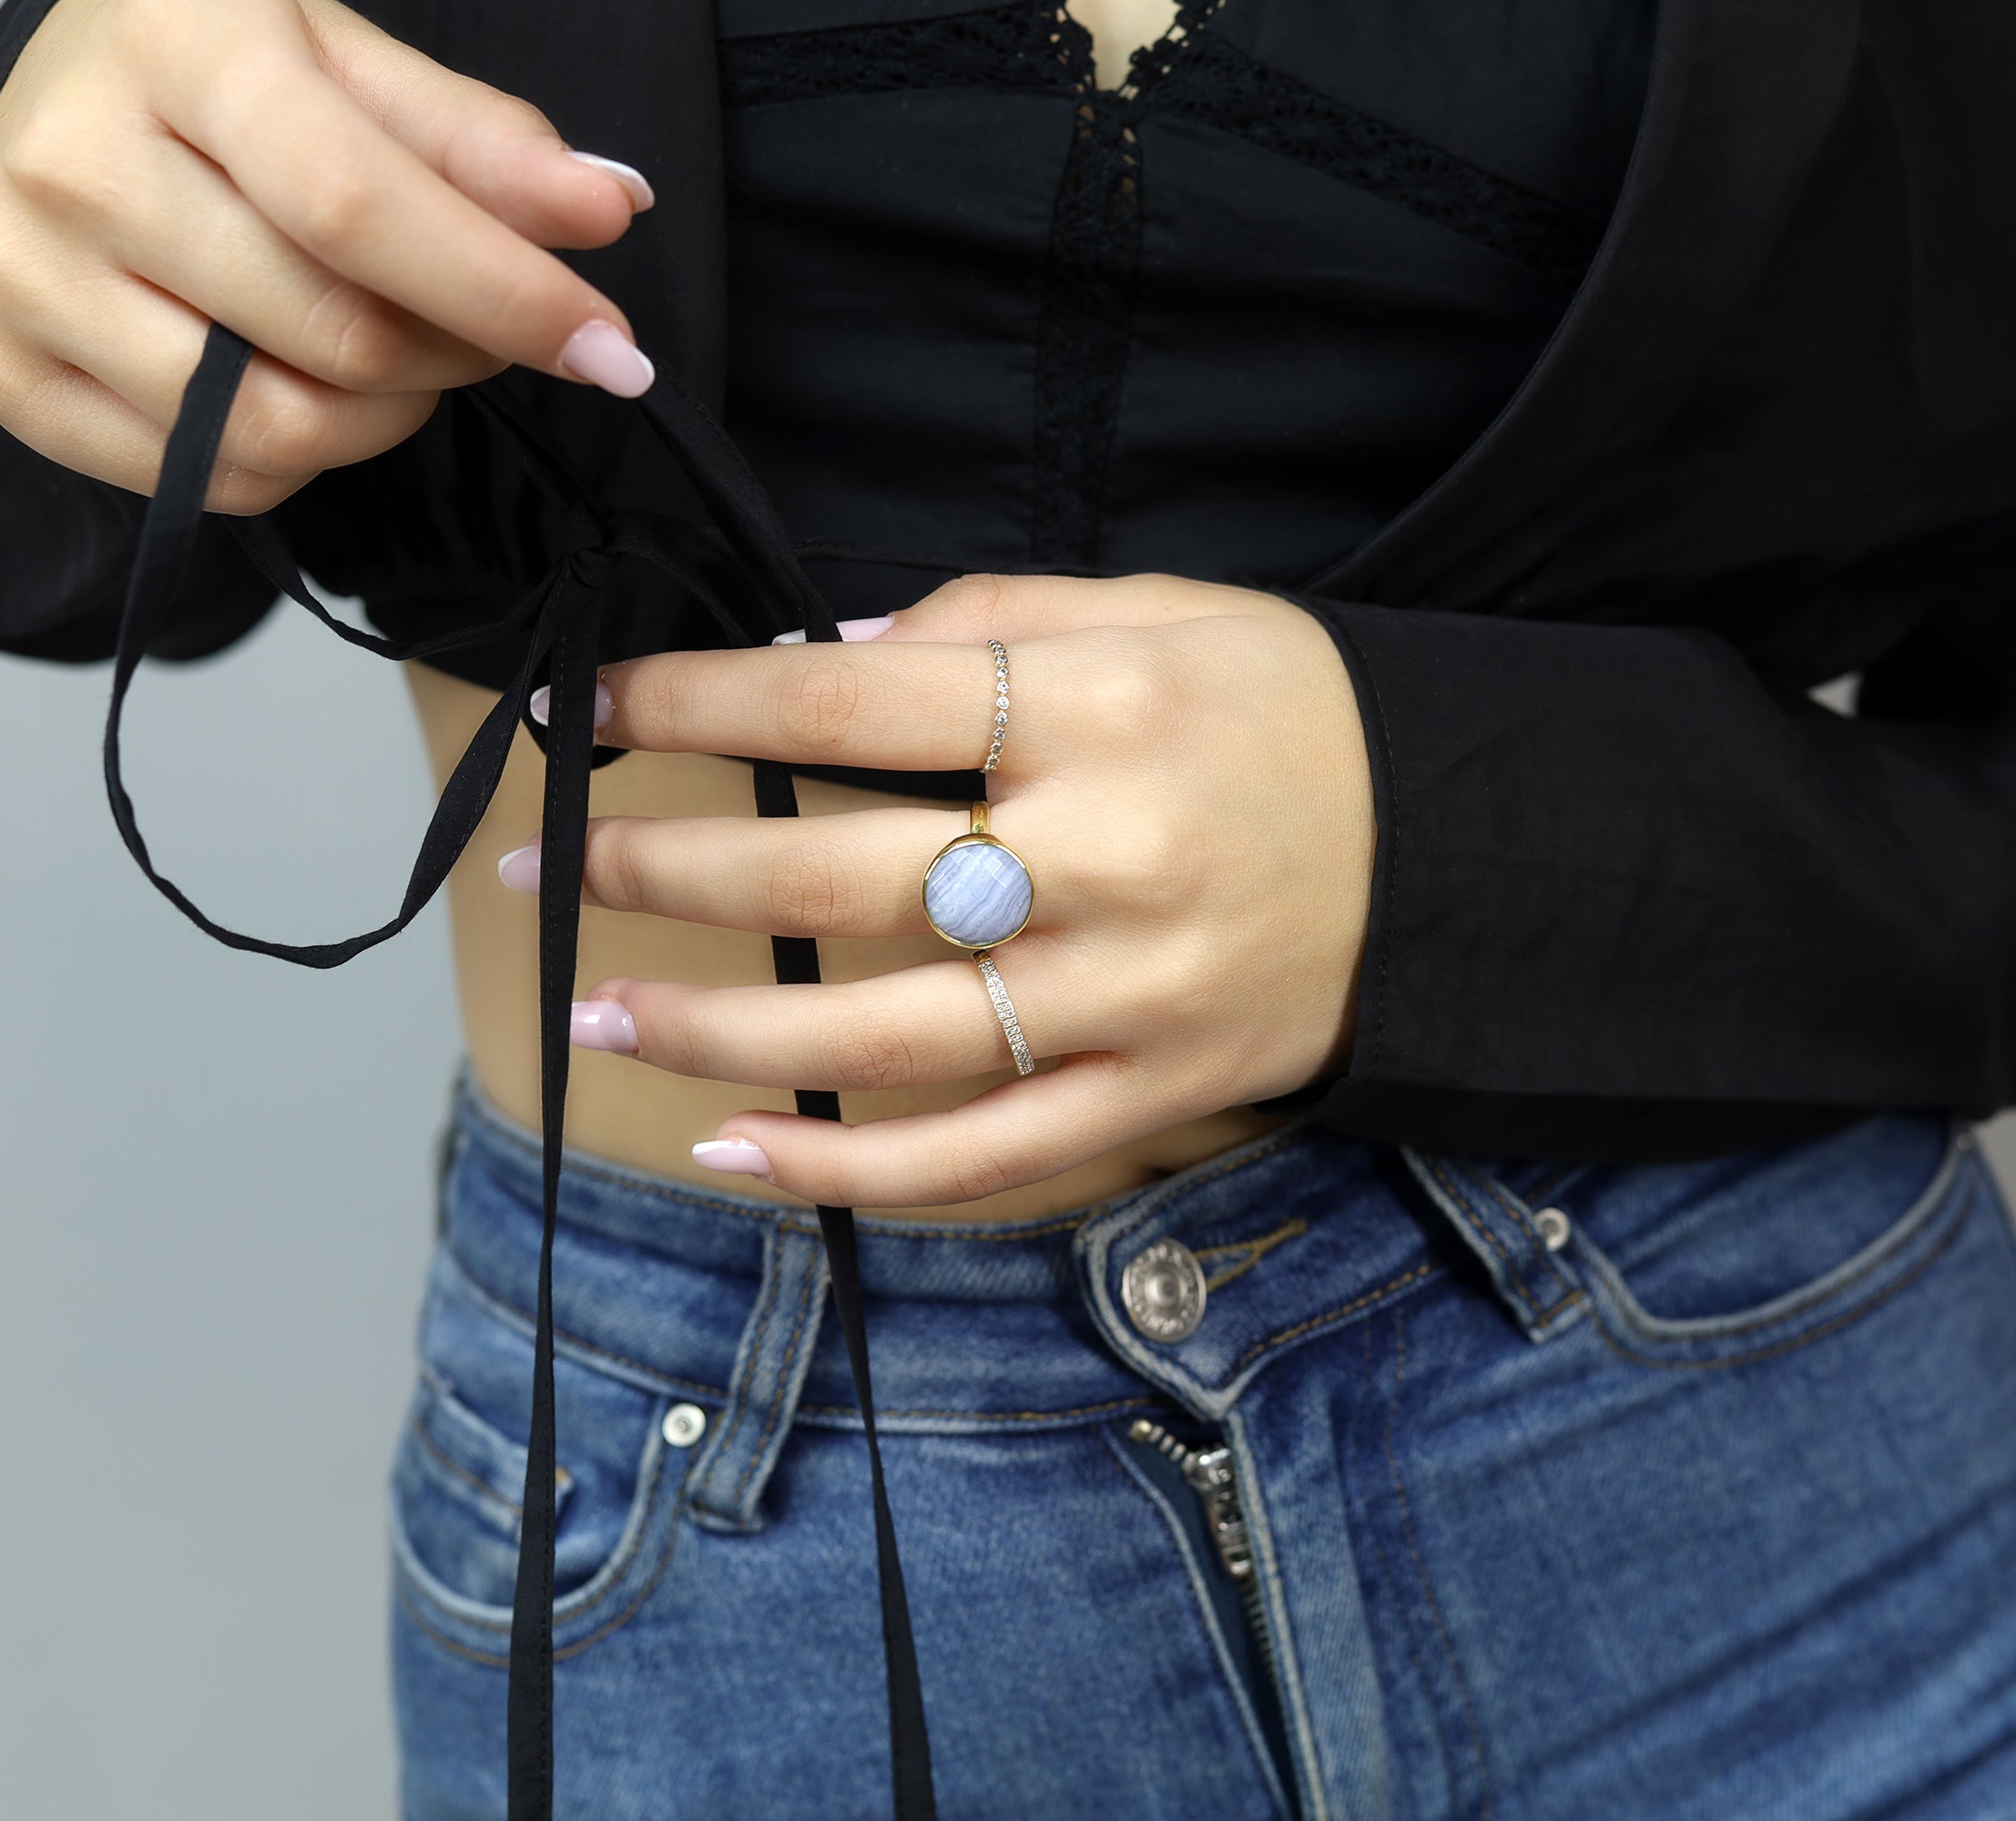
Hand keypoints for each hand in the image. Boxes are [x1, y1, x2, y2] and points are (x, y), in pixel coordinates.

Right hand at [0, 0, 655, 513]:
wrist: (65, 97)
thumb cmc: (224, 73)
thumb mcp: (356, 63)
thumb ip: (483, 142)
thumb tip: (610, 209)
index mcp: (173, 43)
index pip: (355, 205)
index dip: (501, 292)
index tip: (609, 347)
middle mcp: (71, 160)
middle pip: (331, 335)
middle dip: (457, 357)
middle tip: (488, 330)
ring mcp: (19, 276)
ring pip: (273, 430)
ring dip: (383, 419)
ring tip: (393, 353)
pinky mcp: (3, 374)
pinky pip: (203, 481)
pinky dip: (291, 461)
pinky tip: (295, 381)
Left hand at [507, 575, 1375, 1208]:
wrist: (1466, 851)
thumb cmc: (1296, 715)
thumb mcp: (1169, 611)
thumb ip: (998, 621)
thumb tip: (825, 651)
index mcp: (1098, 707)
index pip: (846, 699)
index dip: (696, 702)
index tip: (594, 708)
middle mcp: (1101, 854)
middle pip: (833, 868)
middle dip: (663, 865)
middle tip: (549, 862)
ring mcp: (1123, 992)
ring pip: (879, 1031)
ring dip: (715, 1027)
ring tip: (591, 1013)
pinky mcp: (1149, 1091)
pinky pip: (979, 1155)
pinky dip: (847, 1171)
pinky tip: (733, 1153)